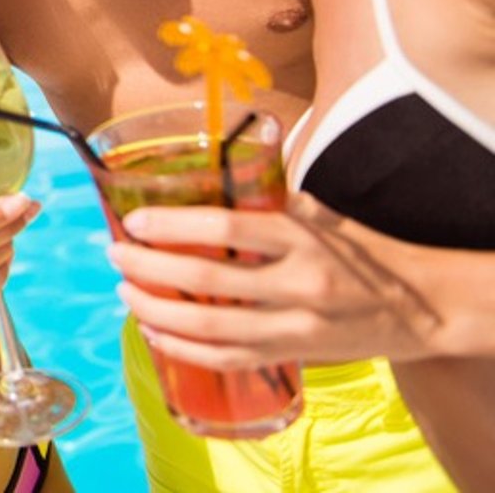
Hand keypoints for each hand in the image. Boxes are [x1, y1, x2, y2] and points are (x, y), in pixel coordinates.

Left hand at [111, 194, 447, 367]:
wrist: (422, 306)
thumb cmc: (360, 250)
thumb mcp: (318, 215)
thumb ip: (264, 201)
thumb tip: (197, 180)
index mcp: (302, 237)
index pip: (225, 226)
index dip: (172, 224)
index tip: (134, 220)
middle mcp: (297, 284)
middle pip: (205, 280)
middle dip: (147, 267)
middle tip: (115, 253)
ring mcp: (295, 326)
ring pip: (209, 327)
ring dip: (155, 309)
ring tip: (123, 289)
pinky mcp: (293, 357)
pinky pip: (226, 358)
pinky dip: (182, 347)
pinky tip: (152, 330)